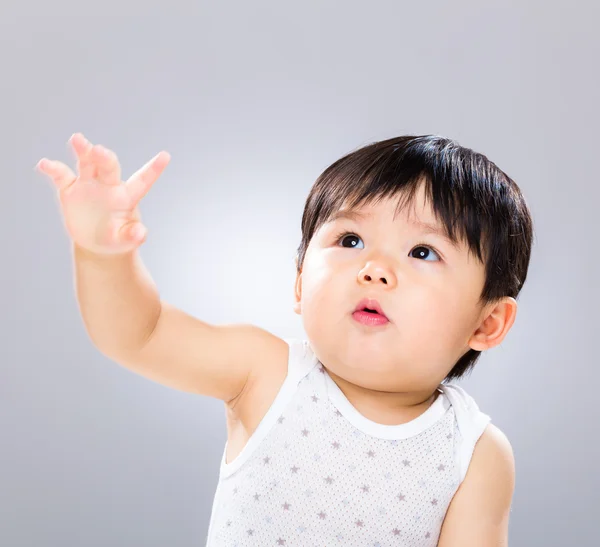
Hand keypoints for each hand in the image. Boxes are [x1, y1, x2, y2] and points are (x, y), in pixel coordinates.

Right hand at [36, 133, 170, 255]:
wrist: (96, 242)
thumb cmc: (117, 239)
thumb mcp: (126, 240)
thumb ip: (132, 235)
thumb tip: (140, 233)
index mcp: (127, 196)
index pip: (142, 180)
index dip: (153, 169)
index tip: (166, 156)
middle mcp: (109, 185)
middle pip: (108, 167)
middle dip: (104, 157)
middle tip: (99, 150)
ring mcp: (89, 184)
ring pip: (87, 163)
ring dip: (83, 151)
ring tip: (77, 139)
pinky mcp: (71, 189)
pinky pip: (62, 176)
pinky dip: (53, 169)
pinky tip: (44, 164)